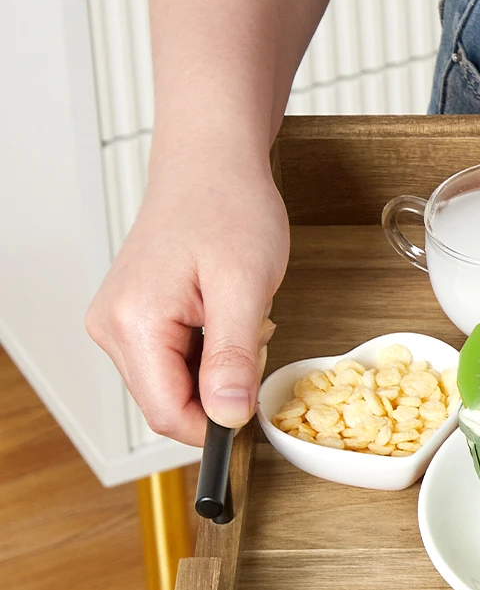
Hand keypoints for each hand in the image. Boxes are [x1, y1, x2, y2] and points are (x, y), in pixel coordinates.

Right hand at [87, 154, 289, 447]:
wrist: (212, 164)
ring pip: (174, 384)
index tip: (256, 407)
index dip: (218, 425)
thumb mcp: (245, 288)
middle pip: (169, 403)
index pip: (169, 415)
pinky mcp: (134, 316)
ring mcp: (119, 322)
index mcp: (133, 324)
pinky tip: (223, 313)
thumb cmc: (229, 209)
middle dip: (221, 389)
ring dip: (217, 368)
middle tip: (253, 338)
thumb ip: (232, 358)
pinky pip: (173, 360)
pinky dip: (209, 350)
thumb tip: (228, 417)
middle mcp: (112, 327)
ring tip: (238, 317)